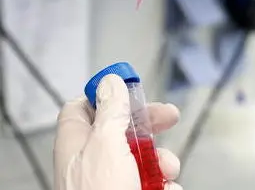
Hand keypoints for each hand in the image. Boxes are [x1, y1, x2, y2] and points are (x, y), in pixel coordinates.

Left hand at [54, 74, 181, 189]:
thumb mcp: (107, 146)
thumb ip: (111, 113)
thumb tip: (110, 82)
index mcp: (78, 141)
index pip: (84, 107)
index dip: (106, 95)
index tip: (129, 88)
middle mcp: (94, 158)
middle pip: (122, 128)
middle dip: (150, 125)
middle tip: (170, 117)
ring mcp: (112, 178)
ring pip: (143, 156)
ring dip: (163, 161)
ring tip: (167, 171)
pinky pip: (153, 180)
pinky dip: (164, 184)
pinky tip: (166, 189)